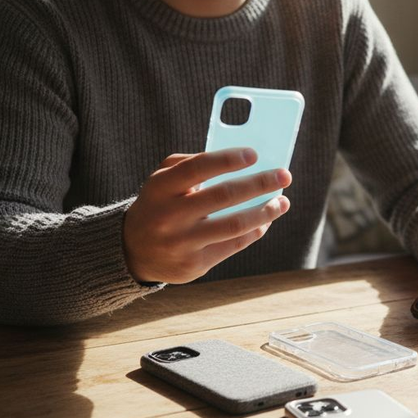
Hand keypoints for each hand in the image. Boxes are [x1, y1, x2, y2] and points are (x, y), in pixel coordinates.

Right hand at [123, 148, 290, 283]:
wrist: (133, 251)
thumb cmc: (159, 205)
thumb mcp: (162, 180)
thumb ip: (191, 164)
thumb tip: (239, 160)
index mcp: (160, 188)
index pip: (198, 168)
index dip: (228, 159)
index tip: (254, 154)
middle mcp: (169, 216)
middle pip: (224, 196)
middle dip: (259, 184)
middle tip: (285, 175)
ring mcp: (182, 243)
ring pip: (234, 225)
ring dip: (265, 212)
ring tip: (282, 202)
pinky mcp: (194, 264)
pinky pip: (233, 245)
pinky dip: (254, 231)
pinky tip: (265, 221)